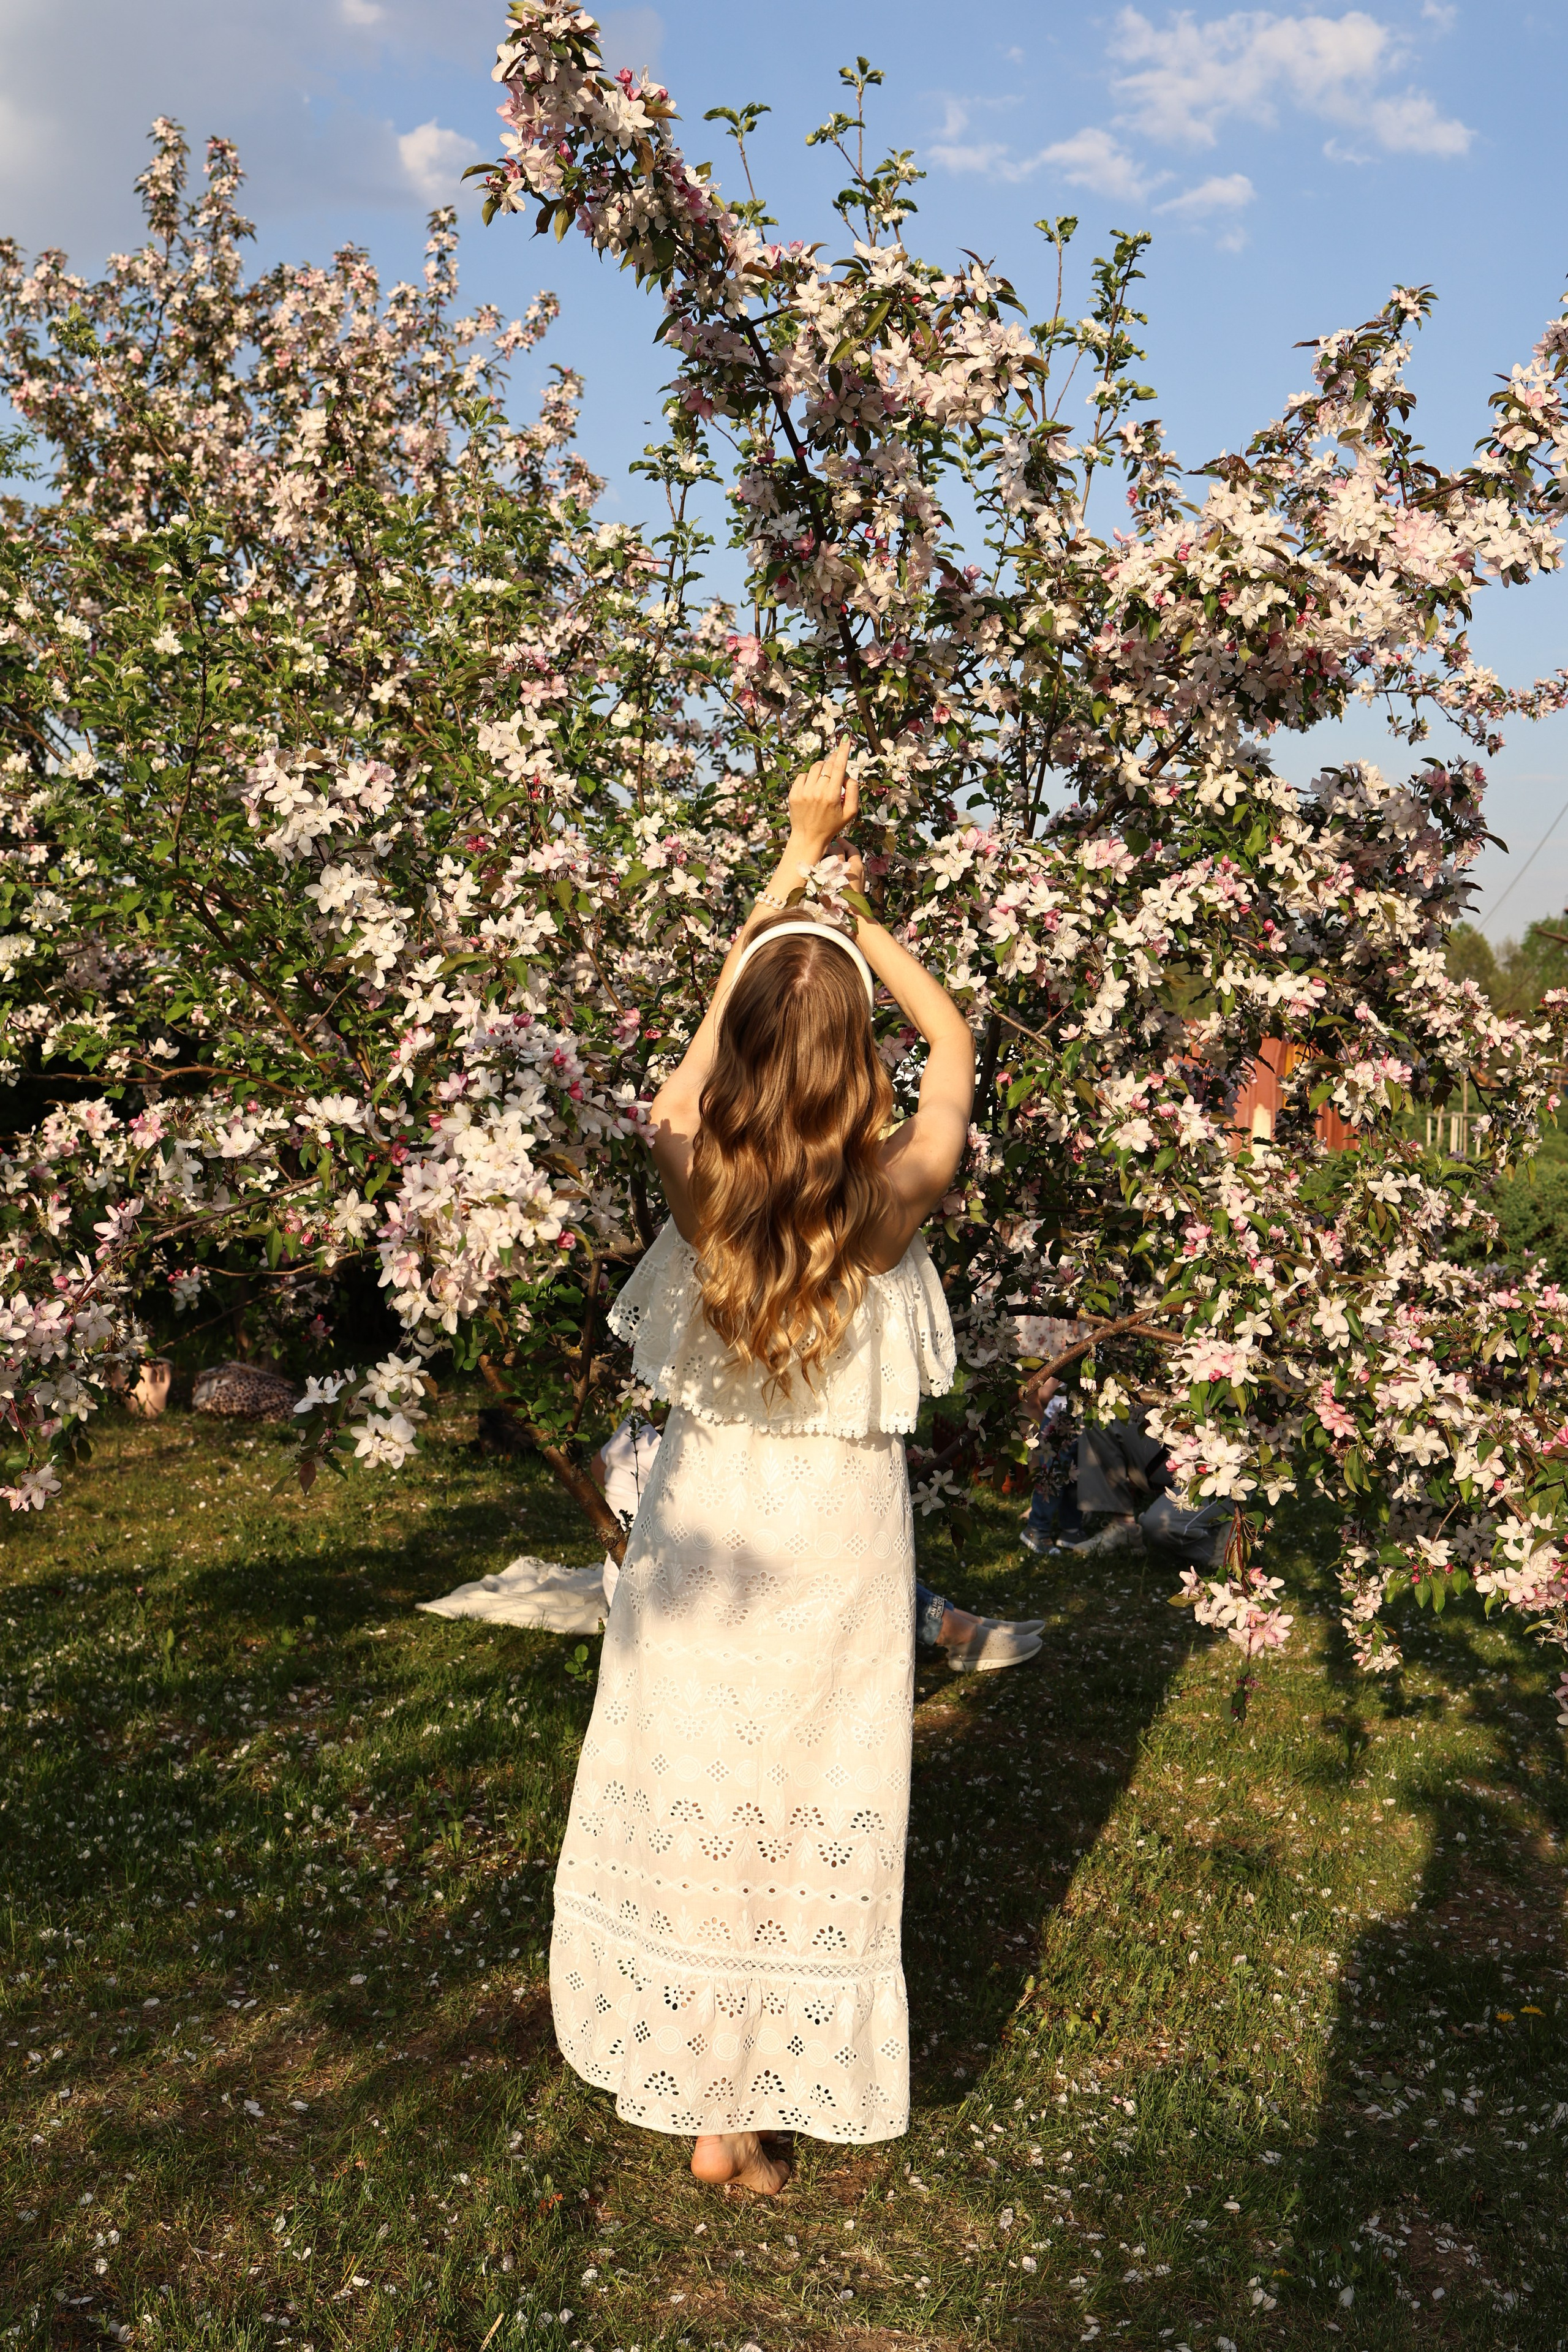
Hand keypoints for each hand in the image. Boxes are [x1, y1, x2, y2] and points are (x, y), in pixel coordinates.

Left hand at [787, 740, 856, 856]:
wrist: (808, 837)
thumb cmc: (832, 825)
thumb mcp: (850, 813)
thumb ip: (854, 792)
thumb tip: (849, 775)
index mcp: (832, 796)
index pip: (839, 767)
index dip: (843, 752)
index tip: (846, 739)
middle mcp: (817, 792)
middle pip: (827, 765)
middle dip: (833, 760)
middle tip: (836, 761)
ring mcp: (803, 792)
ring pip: (815, 768)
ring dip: (822, 769)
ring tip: (825, 780)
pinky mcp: (793, 793)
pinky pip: (803, 775)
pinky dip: (809, 777)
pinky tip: (813, 787)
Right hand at [827, 836, 864, 892]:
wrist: (851, 912)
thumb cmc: (843, 890)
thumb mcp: (838, 870)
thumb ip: (837, 858)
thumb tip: (834, 846)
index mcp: (857, 865)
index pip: (852, 849)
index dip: (844, 843)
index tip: (837, 839)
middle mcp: (859, 872)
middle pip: (851, 857)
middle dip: (841, 852)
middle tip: (831, 848)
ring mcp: (857, 881)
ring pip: (848, 867)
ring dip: (839, 862)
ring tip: (828, 860)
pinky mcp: (853, 889)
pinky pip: (846, 875)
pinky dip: (839, 871)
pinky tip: (831, 874)